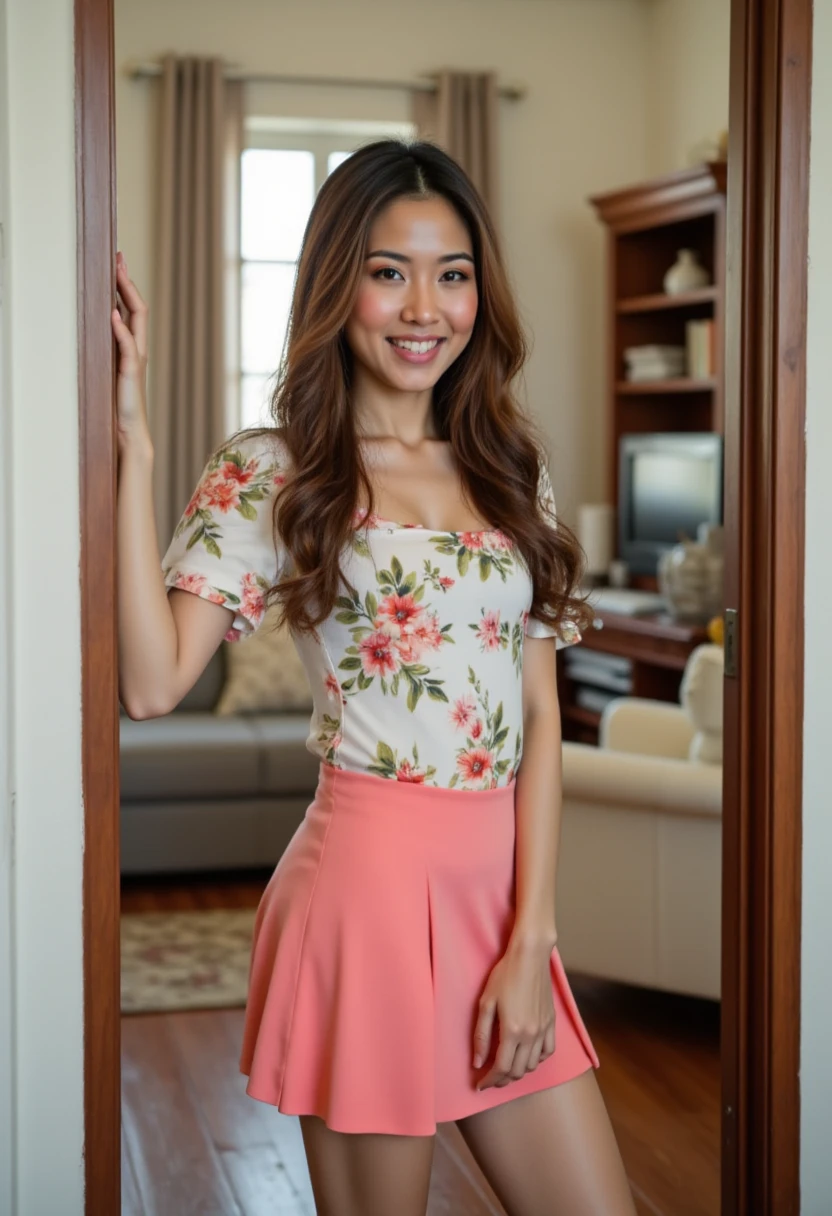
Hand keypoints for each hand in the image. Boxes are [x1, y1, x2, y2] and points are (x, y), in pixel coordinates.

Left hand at [111, 251, 150, 453]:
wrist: (129, 429)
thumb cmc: (119, 402)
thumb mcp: (111, 370)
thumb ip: (111, 348)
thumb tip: (102, 323)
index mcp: (134, 347)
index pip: (134, 309)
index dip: (126, 285)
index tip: (118, 263)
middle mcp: (138, 348)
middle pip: (138, 307)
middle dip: (127, 281)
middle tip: (119, 258)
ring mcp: (136, 358)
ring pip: (136, 319)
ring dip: (126, 295)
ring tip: (117, 275)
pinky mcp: (130, 371)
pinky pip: (127, 345)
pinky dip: (120, 328)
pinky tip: (111, 313)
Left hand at [473, 935, 555, 1090]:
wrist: (530, 956)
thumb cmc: (505, 975)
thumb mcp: (486, 1002)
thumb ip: (481, 1035)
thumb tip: (477, 1062)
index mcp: (512, 1031)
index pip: (501, 1068)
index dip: (490, 1080)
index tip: (480, 1085)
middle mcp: (531, 1034)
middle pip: (518, 1071)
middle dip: (502, 1079)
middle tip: (490, 1078)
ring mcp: (544, 1029)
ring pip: (533, 1065)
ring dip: (518, 1071)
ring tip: (506, 1067)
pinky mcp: (552, 1022)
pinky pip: (548, 1051)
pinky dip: (537, 1060)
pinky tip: (527, 1055)